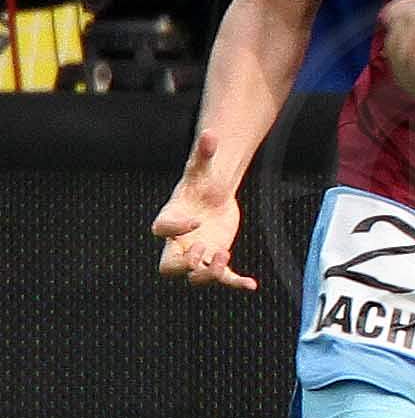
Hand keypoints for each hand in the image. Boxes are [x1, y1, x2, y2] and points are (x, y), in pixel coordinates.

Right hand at [150, 128, 257, 292]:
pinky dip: (235, 282)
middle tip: (204, 247)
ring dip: (208, 273)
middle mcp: (179, 242)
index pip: (160, 230)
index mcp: (170, 219)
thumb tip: (210, 133)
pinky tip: (251, 284)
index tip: (196, 220)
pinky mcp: (216, 260)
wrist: (212, 197)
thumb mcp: (203, 168)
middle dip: (184, 263)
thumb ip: (204, 154)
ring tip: (225, 255)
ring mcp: (197, 254)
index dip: (175, 228)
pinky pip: (222, 278)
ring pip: (193, 277)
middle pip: (167, 267)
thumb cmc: (201, 183)